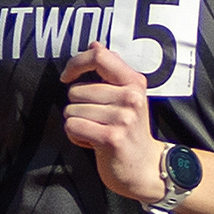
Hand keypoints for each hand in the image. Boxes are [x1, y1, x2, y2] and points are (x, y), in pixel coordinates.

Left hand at [60, 42, 160, 201]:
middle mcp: (131, 97)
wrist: (146, 168)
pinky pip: (73, 127)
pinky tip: (94, 142)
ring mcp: (122, 117)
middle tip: (99, 122)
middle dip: (78, 108)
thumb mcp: (128, 97)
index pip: (99, 56)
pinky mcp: (111, 137)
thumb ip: (112, 71)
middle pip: (76, 91)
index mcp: (134, 82)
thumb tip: (95, 44)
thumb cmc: (130, 131)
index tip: (67, 76)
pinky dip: (77, 137)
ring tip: (98, 132)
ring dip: (78, 124)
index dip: (76, 63)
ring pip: (71, 110)